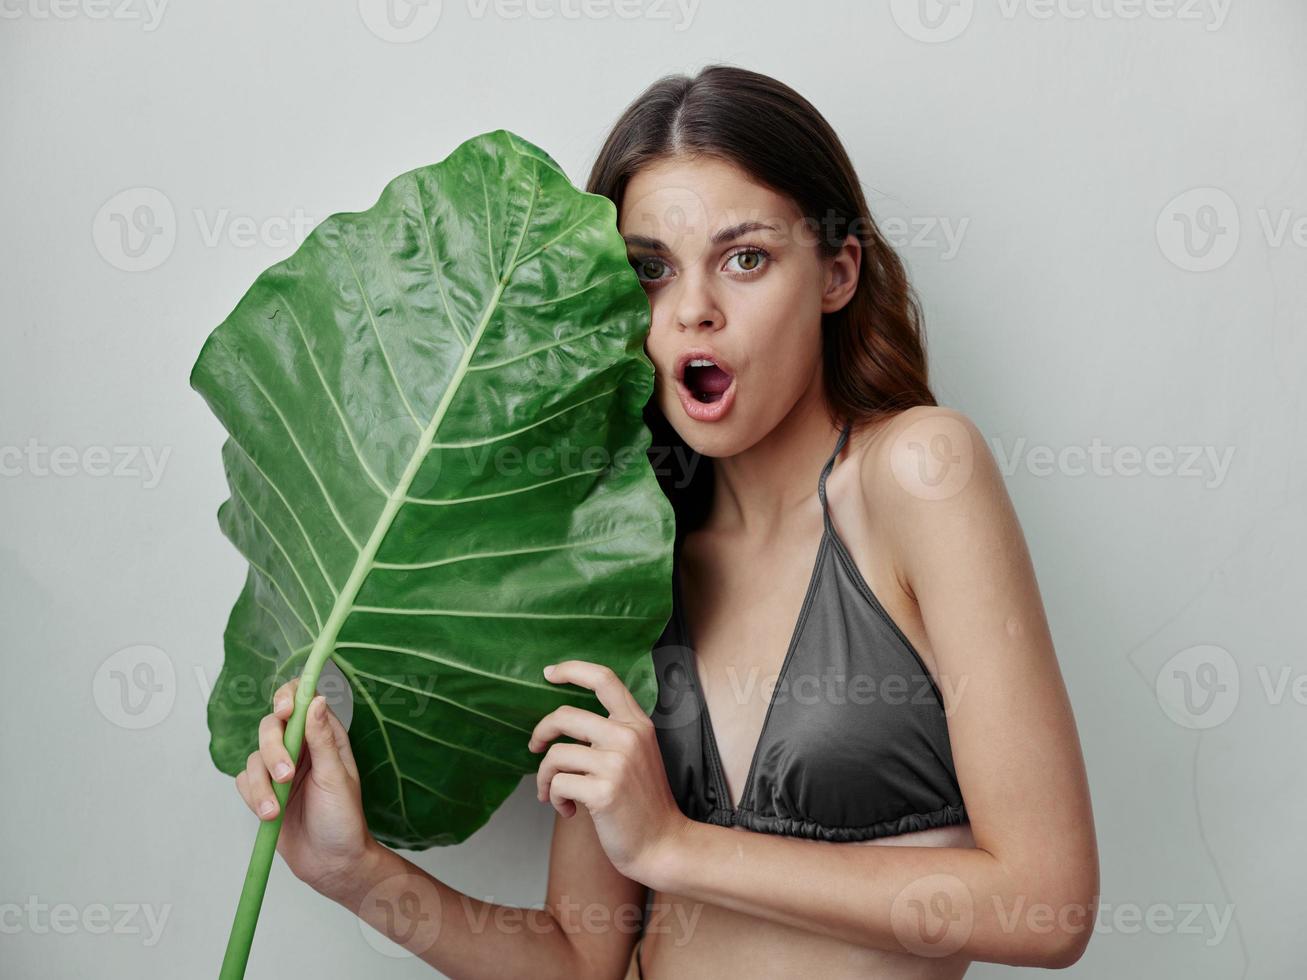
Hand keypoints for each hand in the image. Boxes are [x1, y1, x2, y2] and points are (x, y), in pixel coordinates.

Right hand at [234, 676, 378, 896]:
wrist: (331, 864)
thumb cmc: (343, 820)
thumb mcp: (336, 777)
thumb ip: (322, 740)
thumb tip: (315, 701)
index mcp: (324, 738)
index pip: (302, 702)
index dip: (288, 698)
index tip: (284, 711)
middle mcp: (300, 749)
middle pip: (271, 727)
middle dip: (272, 749)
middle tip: (285, 776)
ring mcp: (280, 771)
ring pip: (254, 757)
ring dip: (261, 784)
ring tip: (276, 810)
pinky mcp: (263, 793)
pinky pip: (244, 781)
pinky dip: (252, 796)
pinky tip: (269, 815)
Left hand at [528, 660, 688, 882]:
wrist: (663, 845)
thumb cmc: (642, 804)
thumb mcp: (637, 756)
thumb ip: (612, 734)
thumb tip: (564, 722)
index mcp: (638, 724)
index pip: (604, 679)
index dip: (572, 670)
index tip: (549, 673)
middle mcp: (628, 737)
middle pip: (565, 715)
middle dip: (541, 732)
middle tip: (534, 748)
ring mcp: (617, 764)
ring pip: (555, 754)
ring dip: (545, 777)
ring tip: (553, 794)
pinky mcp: (603, 791)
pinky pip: (558, 784)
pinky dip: (555, 799)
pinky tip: (569, 811)